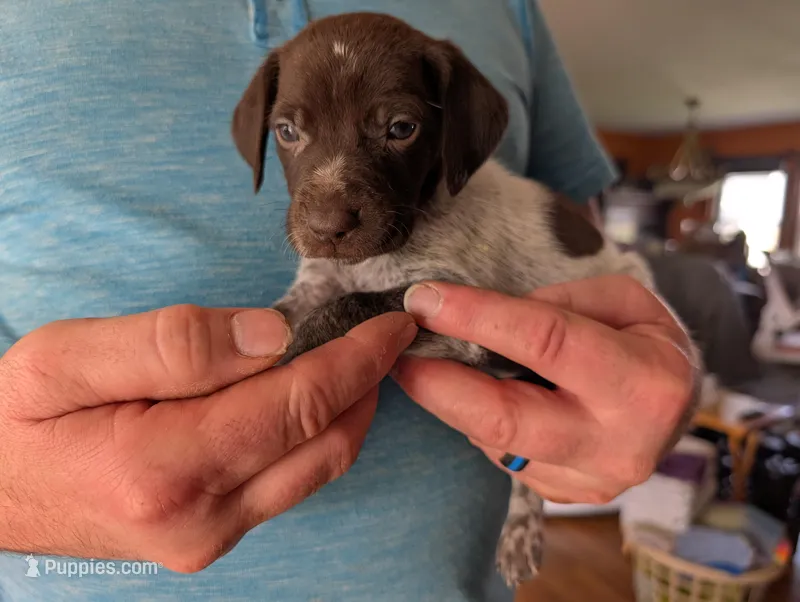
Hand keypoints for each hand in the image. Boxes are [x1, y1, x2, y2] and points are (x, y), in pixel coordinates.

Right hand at [0, 305, 415, 570]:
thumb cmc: (19, 421)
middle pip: (324, 440)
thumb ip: (171, 343)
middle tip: (382, 333)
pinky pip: (292, 482)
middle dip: (366, 382)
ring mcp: (212, 537)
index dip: (355, 359)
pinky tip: (316, 397)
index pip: (298, 404)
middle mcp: (202, 518)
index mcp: (164, 468)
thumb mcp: (66, 358)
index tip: (389, 324)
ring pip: (318, 467)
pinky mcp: (214, 538)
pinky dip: (320, 435)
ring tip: (358, 358)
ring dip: (351, 409)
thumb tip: (273, 333)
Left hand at [391, 275, 697, 504]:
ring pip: (495, 442)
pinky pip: (504, 457)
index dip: (476, 318)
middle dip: (438, 384)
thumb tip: (482, 323)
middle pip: (505, 418)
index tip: (424, 300)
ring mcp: (593, 480)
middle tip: (397, 355)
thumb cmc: (645, 340)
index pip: (544, 342)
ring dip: (452, 401)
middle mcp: (618, 443)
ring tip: (428, 365)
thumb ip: (557, 303)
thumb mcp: (621, 299)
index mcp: (642, 382)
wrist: (676, 405)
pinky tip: (477, 397)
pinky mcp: (569, 495)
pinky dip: (480, 424)